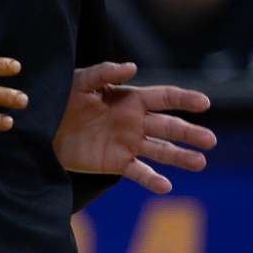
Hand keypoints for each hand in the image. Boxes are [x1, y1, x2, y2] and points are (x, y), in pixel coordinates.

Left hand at [55, 62, 215, 192]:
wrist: (42, 128)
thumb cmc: (61, 99)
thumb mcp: (79, 82)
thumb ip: (104, 73)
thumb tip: (131, 67)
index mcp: (130, 99)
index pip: (164, 98)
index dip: (184, 99)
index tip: (204, 102)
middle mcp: (135, 122)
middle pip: (169, 127)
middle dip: (189, 133)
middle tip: (210, 140)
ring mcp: (129, 143)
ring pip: (161, 151)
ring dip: (181, 157)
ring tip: (200, 163)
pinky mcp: (117, 163)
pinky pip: (139, 172)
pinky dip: (153, 179)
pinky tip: (166, 185)